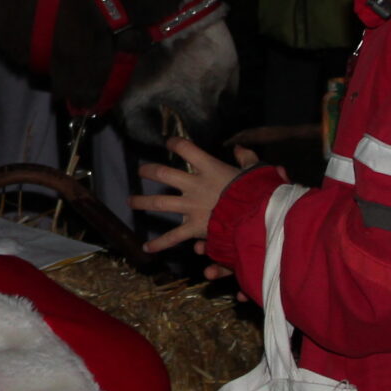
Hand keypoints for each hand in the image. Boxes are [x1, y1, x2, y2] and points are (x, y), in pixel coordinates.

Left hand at [131, 136, 257, 277]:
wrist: (259, 217)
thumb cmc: (260, 192)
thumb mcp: (257, 170)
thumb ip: (247, 158)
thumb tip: (239, 148)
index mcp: (210, 168)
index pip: (187, 149)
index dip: (176, 144)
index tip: (169, 143)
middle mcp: (195, 185)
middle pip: (164, 174)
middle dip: (150, 171)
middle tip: (141, 171)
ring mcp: (191, 207)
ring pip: (159, 203)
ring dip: (142, 202)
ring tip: (130, 201)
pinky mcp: (194, 227)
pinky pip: (173, 237)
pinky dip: (159, 243)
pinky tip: (146, 247)